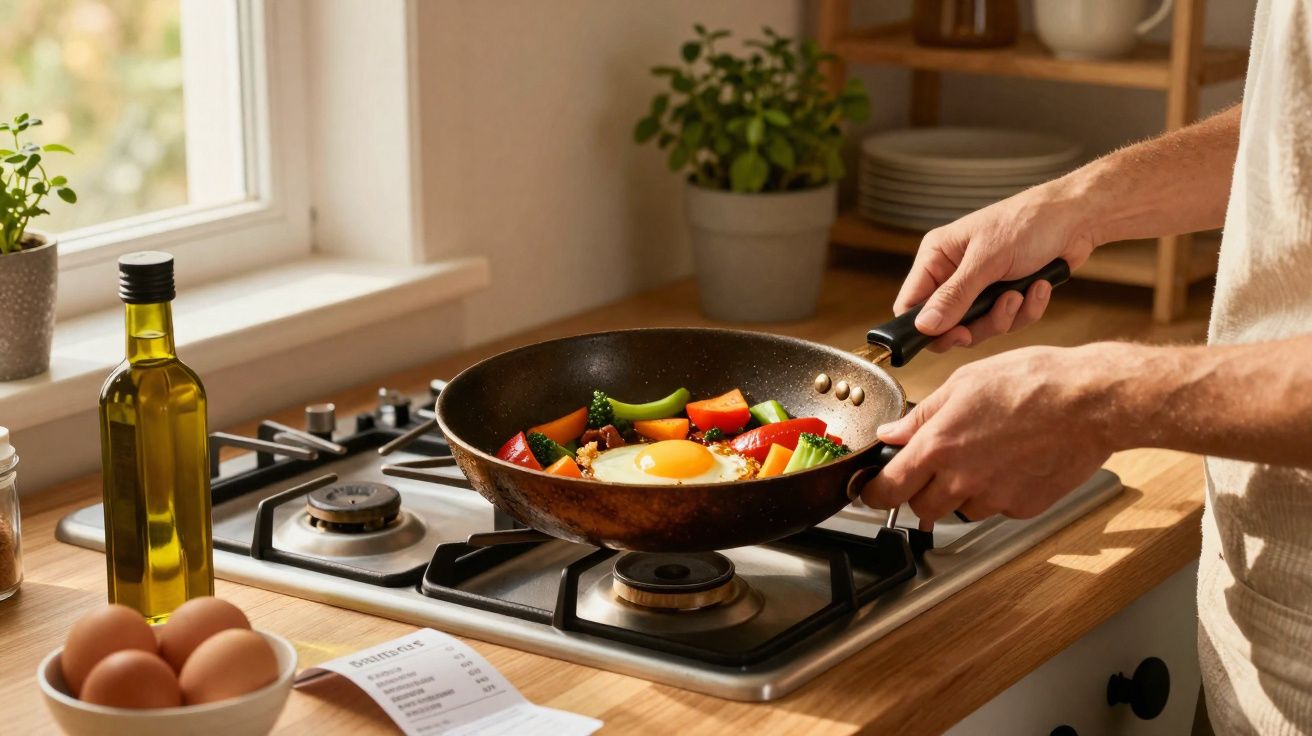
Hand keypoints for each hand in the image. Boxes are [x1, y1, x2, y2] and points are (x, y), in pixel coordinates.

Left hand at [861, 344, 1122, 525]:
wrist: (1091, 402)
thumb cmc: (1033, 382)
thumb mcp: (965, 383)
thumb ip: (923, 415)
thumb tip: (892, 433)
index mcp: (939, 446)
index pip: (888, 489)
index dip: (873, 494)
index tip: (870, 492)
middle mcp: (962, 479)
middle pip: (920, 508)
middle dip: (920, 492)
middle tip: (935, 466)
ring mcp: (995, 497)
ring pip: (960, 509)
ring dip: (960, 492)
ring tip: (984, 455)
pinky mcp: (1024, 508)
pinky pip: (996, 507)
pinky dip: (997, 492)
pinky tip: (1012, 462)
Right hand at [898, 180, 1096, 352]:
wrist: (1077, 218)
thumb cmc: (1028, 223)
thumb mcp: (987, 261)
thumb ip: (954, 297)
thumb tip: (923, 327)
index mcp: (937, 257)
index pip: (911, 304)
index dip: (926, 327)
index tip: (954, 336)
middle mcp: (953, 274)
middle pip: (947, 325)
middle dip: (978, 323)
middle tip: (1000, 312)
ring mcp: (980, 287)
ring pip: (979, 327)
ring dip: (1006, 316)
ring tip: (1023, 291)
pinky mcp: (1006, 295)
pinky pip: (1007, 322)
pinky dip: (1026, 310)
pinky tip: (1040, 286)